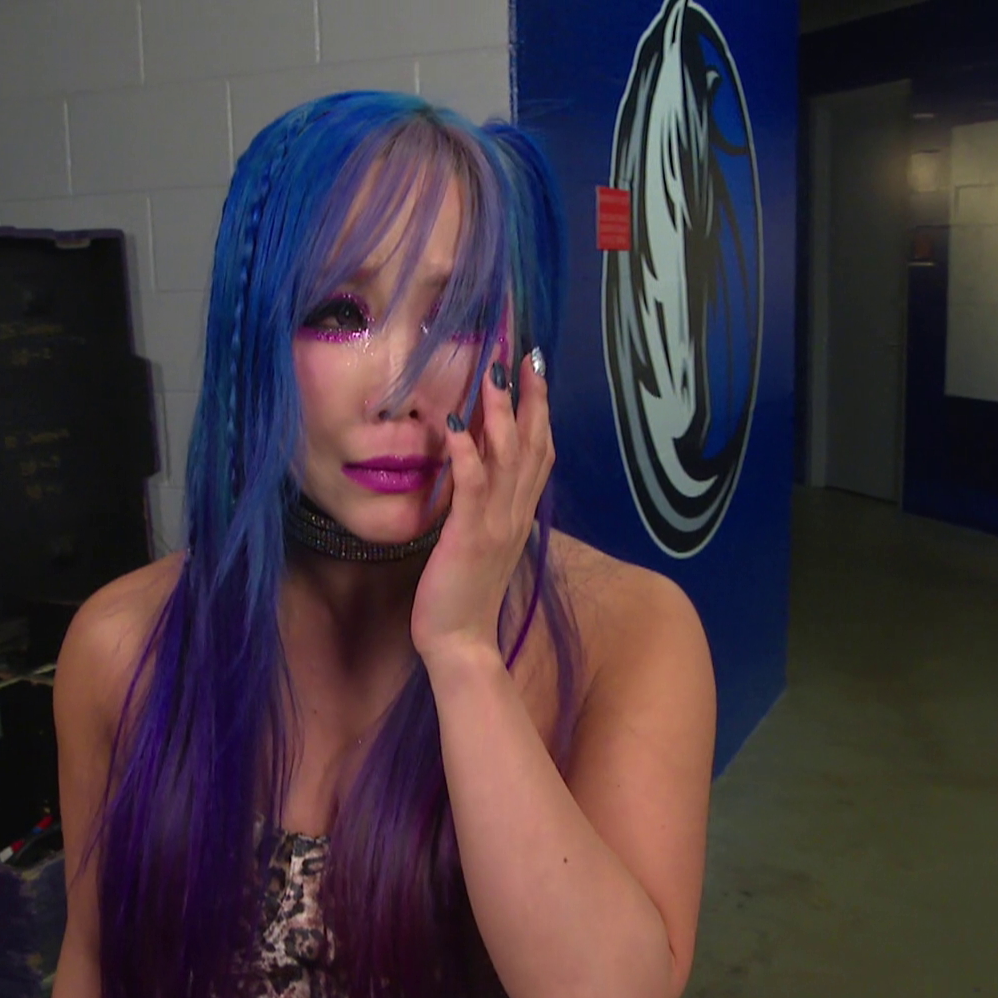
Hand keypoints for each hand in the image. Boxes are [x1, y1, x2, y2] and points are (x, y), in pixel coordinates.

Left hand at [412, 343, 552, 662]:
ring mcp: (496, 524)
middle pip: (534, 444)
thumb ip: (486, 505)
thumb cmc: (465, 594)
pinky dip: (467, 453)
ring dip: (501, 413)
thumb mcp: (482, 540)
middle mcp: (516, 513)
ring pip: (508, 458)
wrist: (462, 643)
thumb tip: (477, 466)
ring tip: (493, 373)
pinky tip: (456, 425)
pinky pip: (472, 487)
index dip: (541, 409)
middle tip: (527, 354)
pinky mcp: (469, 536)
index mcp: (520, 513)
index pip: (540, 452)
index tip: (536, 370)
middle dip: (530, 397)